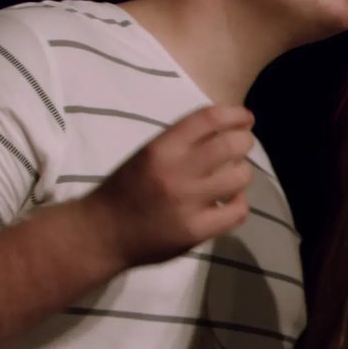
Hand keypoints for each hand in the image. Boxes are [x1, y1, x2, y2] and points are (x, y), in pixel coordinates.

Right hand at [85, 104, 255, 265]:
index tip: (246, 118)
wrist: (101, 233)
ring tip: (232, 176)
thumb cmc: (126, 190)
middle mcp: (175, 172)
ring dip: (242, 173)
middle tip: (243, 146)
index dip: (235, 115)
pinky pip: (237, 211)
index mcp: (160, 148)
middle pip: (231, 145)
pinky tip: (229, 202)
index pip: (208, 119)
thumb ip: (181, 142)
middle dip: (244, 142)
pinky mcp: (196, 230)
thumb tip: (226, 129)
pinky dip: (239, 203)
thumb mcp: (146, 155)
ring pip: (240, 178)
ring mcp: (187, 203)